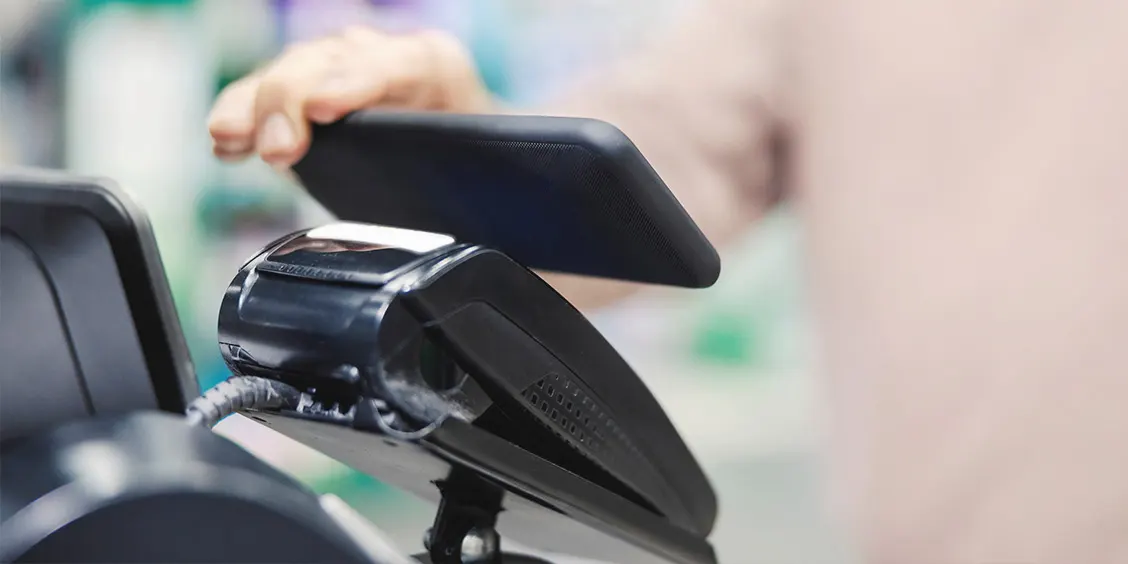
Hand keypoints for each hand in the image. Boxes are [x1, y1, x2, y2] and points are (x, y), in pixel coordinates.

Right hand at [207, 27, 491, 166]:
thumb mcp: (491, 177)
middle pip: (328, 62)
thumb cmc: (484, 171)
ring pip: (292, 74)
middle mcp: (386, 60)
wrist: (473, 166)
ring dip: (257, 106)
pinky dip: (244, 118)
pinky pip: (269, 99)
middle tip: (280, 149)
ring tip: (229, 139)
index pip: (397, 66)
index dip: (358, 83)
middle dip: (295, 100)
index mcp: (438, 70)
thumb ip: (476, 185)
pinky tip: (225, 142)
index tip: (326, 109)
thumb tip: (468, 227)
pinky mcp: (312, 97)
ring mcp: (343, 73)